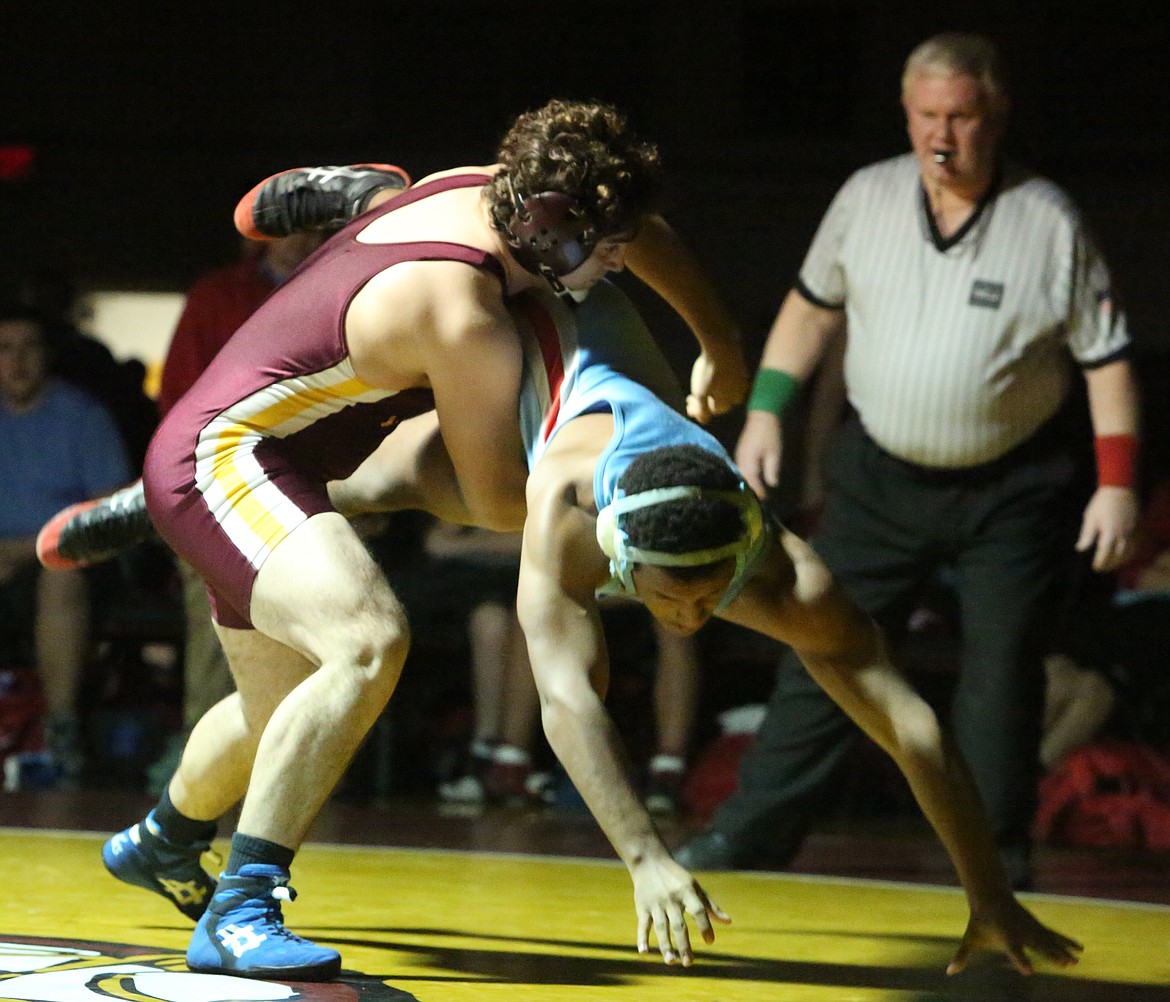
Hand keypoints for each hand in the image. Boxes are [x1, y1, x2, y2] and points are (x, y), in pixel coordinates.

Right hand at [632, 855, 730, 965]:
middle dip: (684, 944)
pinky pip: (643, 924)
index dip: (705, 926)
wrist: (649, 861)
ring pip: (661, 927)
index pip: (698, 910)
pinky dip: (642, 938)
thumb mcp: (694, 887)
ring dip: (665, 945)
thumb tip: (728, 922)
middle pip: (678, 925)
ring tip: (671, 961)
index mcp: (687, 891)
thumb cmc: (676, 877)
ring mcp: (656, 903)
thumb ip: (710, 906)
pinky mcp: (642, 906)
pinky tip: (644, 952)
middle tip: (689, 963)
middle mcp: (671, 899)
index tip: (710, 942)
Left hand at [686, 345, 749, 423]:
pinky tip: (718, 377)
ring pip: (730, 393)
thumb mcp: (700, 393)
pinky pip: (734, 381)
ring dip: (717, 393)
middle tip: (692, 396)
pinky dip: (725, 382)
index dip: (698, 410)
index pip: (711, 412)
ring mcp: (742, 382)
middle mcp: (738, 396)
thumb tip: (703, 422)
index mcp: (727, 403)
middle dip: (706, 402)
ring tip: (706, 387)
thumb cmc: (708, 371)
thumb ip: (702, 410)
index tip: (688, 402)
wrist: (722, 346)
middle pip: (722, 404)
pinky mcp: (743, 369)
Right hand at [734, 410, 783, 497]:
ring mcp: (737, 458)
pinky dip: (745, 478)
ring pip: (740, 476)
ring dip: (746, 485)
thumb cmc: (770, 435)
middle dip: (750, 492)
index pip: (751, 483)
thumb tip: (772, 485)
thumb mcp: (774, 453)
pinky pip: (739, 471)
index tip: (764, 502)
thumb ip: (772, 470)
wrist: (761, 417)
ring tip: (753, 495)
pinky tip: (750, 482)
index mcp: (748, 463)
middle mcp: (739, 462)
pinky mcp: (739, 455)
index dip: (757, 493)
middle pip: (743, 481)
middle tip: (758, 502)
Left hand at [948, 897, 1082, 975]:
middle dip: (1051, 955)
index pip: (1014, 951)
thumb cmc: (979, 920)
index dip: (1022, 961)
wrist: (990, 894)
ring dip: (1063, 950)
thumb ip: (962, 955)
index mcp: (1006, 937)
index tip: (1030, 971)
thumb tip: (949, 972)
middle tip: (1065, 965)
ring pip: (1049, 940)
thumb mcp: (970, 938)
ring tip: (1074, 962)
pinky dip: (1067, 941)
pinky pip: (1054, 935)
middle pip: (1037, 945)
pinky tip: (1080, 949)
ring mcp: (1031, 928)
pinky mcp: (1037, 926)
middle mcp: (1021, 932)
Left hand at [1076, 486, 1139, 571]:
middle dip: (1110, 562)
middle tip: (1101, 568)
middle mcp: (1122, 533)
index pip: (1105, 552)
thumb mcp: (1090, 518)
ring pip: (1127, 549)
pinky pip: (1133, 542)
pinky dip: (1127, 549)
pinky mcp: (1136, 526)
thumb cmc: (1101, 503)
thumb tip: (1080, 548)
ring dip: (1119, 557)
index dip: (1100, 562)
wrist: (1120, 488)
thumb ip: (1087, 535)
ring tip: (1110, 562)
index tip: (1095, 568)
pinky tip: (1120, 551)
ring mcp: (1131, 530)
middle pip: (1118, 554)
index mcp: (1109, 532)